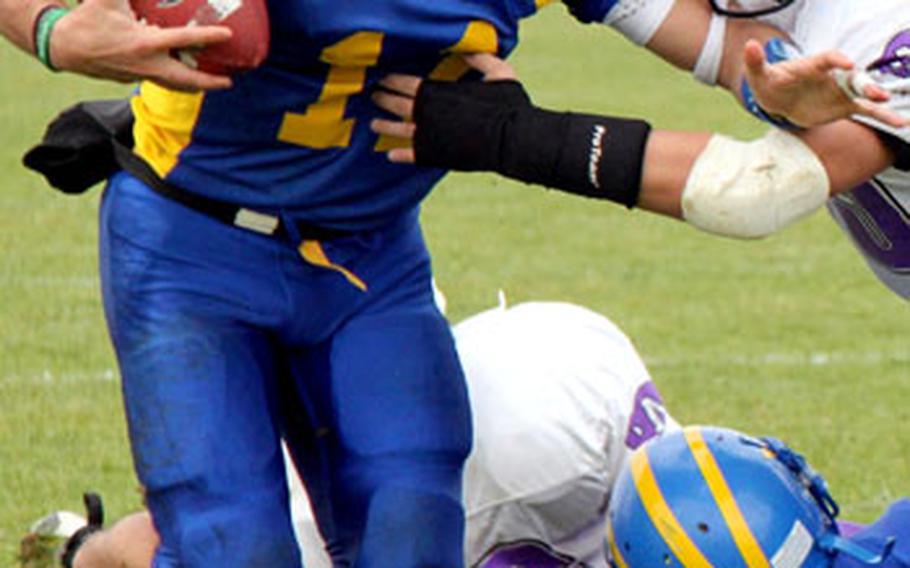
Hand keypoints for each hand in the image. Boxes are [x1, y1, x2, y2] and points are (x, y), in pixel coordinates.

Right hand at [50, 0, 232, 90]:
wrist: (63, 46)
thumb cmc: (87, 18)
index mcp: (145, 43)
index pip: (184, 39)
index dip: (208, 36)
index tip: (228, 35)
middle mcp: (146, 64)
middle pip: (185, 79)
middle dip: (209, 83)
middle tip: (229, 82)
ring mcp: (140, 75)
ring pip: (173, 84)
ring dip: (195, 85)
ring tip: (214, 83)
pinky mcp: (132, 80)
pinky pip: (159, 79)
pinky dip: (174, 78)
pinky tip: (183, 72)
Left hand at [370, 53, 517, 162]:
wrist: (510, 141)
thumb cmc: (507, 105)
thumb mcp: (498, 73)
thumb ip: (480, 60)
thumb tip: (466, 51)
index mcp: (436, 92)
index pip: (405, 83)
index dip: (392, 80)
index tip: (383, 78)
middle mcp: (425, 113)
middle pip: (396, 104)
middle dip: (383, 98)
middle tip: (375, 96)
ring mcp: (426, 136)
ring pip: (397, 129)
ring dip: (384, 126)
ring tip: (373, 124)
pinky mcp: (432, 155)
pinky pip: (410, 155)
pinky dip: (399, 155)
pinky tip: (390, 155)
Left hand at [743, 39, 907, 127]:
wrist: (779, 98)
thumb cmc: (770, 83)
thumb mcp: (759, 74)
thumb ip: (756, 62)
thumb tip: (748, 45)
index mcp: (814, 65)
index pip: (828, 59)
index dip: (837, 59)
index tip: (845, 63)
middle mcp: (833, 75)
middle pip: (852, 76)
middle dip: (864, 83)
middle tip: (876, 93)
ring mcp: (841, 90)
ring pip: (864, 92)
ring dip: (877, 99)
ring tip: (894, 110)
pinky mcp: (845, 106)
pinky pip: (867, 110)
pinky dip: (882, 116)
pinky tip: (900, 123)